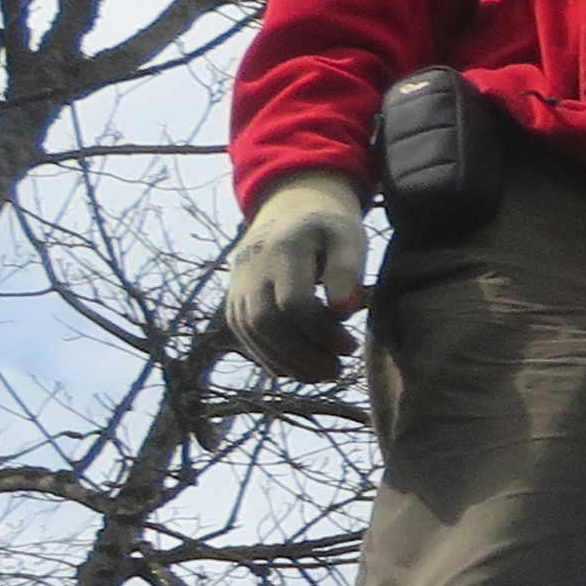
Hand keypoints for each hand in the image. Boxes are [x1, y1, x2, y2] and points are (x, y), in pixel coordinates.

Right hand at [223, 169, 370, 380]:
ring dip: (285, 360)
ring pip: (250, 331)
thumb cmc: (329, 228)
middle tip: (336, 371)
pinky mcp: (235, 297)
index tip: (350, 346)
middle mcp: (252, 266)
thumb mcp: (348, 236)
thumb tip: (343, 310)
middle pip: (266, 320)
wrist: (290, 211)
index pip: (293, 301)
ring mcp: (238, 282)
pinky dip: (268, 356)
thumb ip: (347, 270)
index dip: (321, 331)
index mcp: (283, 248)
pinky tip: (294, 371)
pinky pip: (243, 332)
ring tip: (320, 375)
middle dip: (301, 353)